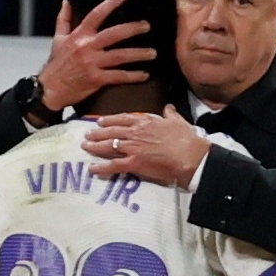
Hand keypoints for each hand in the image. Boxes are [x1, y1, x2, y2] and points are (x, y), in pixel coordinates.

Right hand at [38, 0, 155, 110]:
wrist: (49, 89)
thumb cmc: (56, 64)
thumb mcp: (57, 39)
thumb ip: (63, 20)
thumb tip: (66, 2)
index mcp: (79, 36)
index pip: (96, 15)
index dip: (110, 4)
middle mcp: (87, 47)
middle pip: (114, 34)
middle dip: (133, 29)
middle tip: (147, 26)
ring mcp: (92, 63)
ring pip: (120, 56)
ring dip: (139, 54)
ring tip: (153, 53)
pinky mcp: (96, 79)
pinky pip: (118, 76)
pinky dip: (133, 76)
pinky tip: (145, 75)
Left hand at [81, 104, 210, 188]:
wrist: (189, 155)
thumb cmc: (186, 139)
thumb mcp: (178, 121)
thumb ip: (170, 113)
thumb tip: (168, 107)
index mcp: (145, 122)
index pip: (122, 119)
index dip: (110, 120)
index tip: (100, 121)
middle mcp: (135, 133)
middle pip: (111, 131)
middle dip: (97, 133)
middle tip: (88, 134)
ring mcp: (132, 148)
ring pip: (108, 146)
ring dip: (95, 146)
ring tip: (85, 146)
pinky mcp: (133, 163)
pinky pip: (113, 165)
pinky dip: (101, 167)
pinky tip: (92, 168)